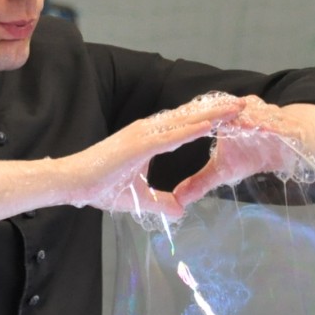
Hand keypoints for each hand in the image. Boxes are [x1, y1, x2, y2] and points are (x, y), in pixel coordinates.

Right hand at [63, 93, 246, 220]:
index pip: (183, 124)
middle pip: (189, 116)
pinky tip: (211, 125)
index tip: (229, 113)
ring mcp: (143, 135)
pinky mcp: (139, 145)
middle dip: (216, 109)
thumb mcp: (138, 198)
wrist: (72, 182)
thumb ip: (160, 203)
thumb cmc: (98, 186)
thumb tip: (179, 211)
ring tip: (235, 107)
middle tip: (242, 102)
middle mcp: (147, 130)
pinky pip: (172, 136)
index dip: (206, 117)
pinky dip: (192, 130)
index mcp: (147, 138)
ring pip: (184, 121)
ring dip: (211, 114)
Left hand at [172, 97, 314, 206]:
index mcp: (221, 117)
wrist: (291, 146)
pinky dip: (264, 123)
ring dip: (237, 117)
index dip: (185, 123)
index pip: (199, 116)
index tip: (166, 131)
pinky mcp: (279, 120)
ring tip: (228, 125)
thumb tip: (177, 199)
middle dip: (208, 116)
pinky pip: (271, 120)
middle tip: (191, 123)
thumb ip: (199, 181)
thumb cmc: (253, 153)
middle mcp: (238, 109)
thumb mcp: (223, 171)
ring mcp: (259, 112)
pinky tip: (256, 128)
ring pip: (245, 112)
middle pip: (219, 109)